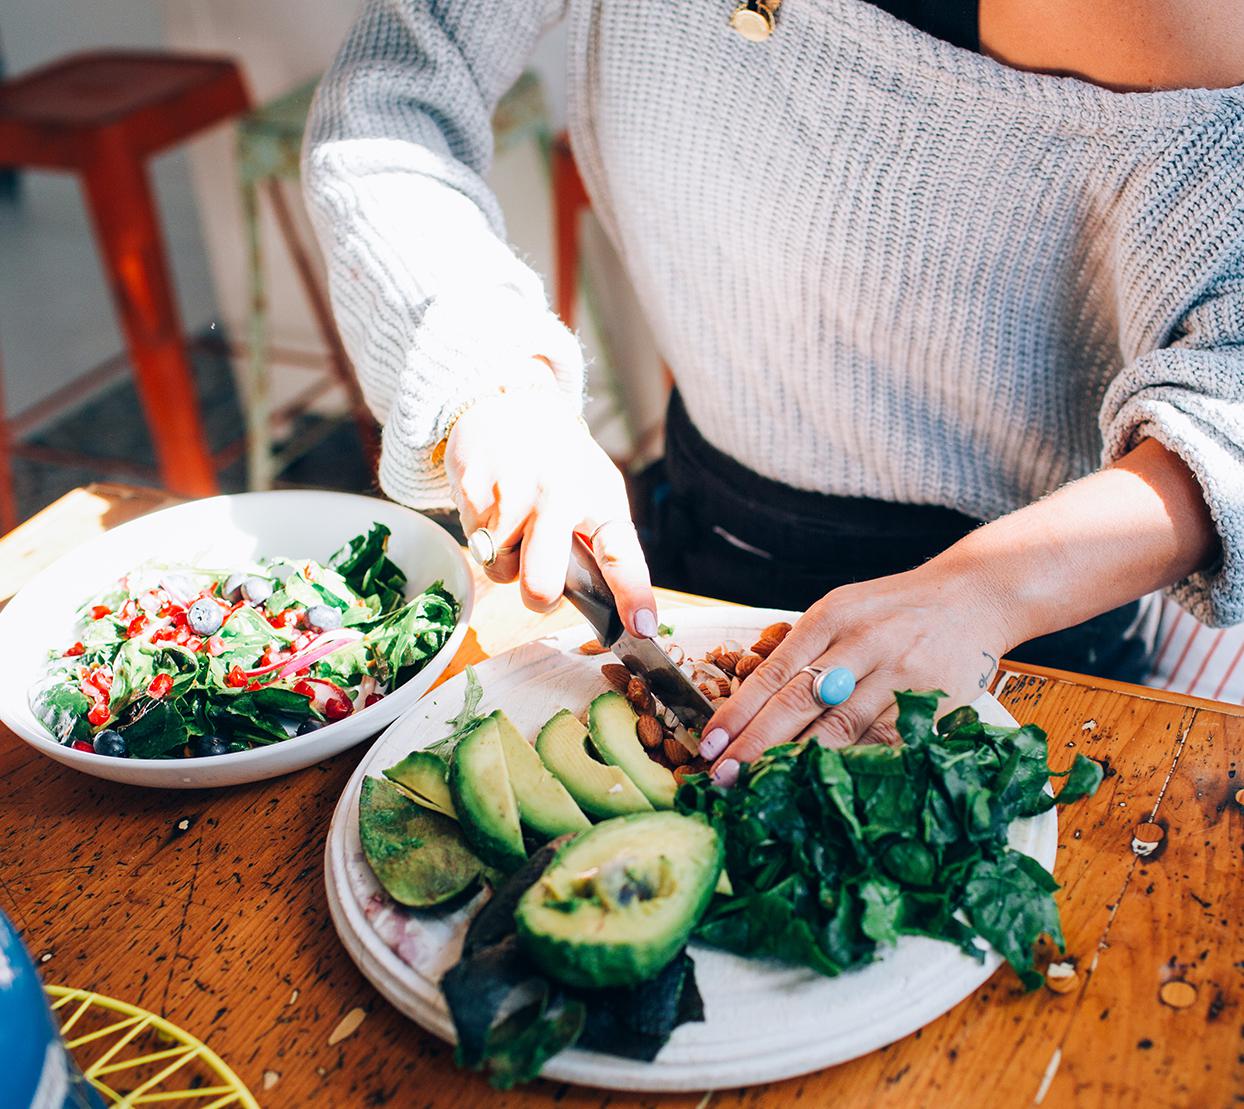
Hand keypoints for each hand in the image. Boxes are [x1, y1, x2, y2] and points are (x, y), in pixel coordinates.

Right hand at [444, 385, 657, 636]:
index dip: (632, 594)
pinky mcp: (471, 491)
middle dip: (538, 596)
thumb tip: (605, 603)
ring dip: (508, 559)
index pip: (621, 554)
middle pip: (541, 584)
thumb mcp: (594, 487)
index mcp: (597, 498)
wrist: (504, 402)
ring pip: (502, 571)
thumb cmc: (557, 460)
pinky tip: (495, 505)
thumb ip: (599, 538)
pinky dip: (486, 537)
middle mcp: (557, 496)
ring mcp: (511, 493)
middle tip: (541, 583)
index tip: (642, 626)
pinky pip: (476, 546)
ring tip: (517, 521)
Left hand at [697, 555, 1017, 784]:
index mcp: (833, 617)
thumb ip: (804, 650)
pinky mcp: (932, 704)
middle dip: (756, 744)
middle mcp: (865, 643)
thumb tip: (749, 708)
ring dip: (798, 764)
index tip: (709, 744)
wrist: (974, 597)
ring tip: (763, 789)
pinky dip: (852, 768)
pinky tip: (824, 788)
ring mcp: (901, 675)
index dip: (739, 711)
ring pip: (842, 729)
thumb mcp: (843, 610)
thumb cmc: (894, 610)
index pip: (775, 671)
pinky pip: (885, 744)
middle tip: (723, 777)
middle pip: (801, 703)